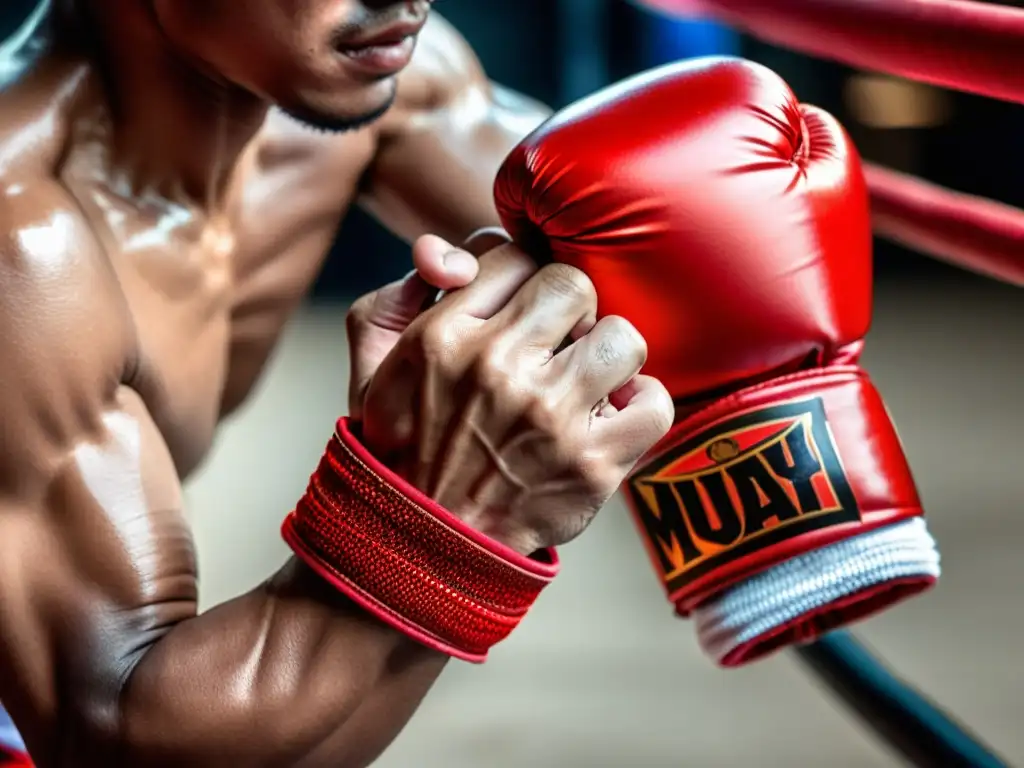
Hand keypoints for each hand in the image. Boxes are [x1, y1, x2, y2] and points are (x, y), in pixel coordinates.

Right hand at [361, 244, 674, 553]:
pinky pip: (654, 402)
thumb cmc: (404, 445)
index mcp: (442, 338)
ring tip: (582, 381)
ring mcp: (550, 418)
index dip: (520, 278)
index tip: (518, 310)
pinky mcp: (593, 465)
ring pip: (622, 337)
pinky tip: (610, 414)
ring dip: (606, 356)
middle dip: (566, 310)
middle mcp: (497, 370)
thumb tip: (451, 252)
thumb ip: (405, 289)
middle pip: (574, 284)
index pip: (513, 255)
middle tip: (551, 345)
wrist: (424, 548)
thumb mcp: (372, 360)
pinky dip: (640, 404)